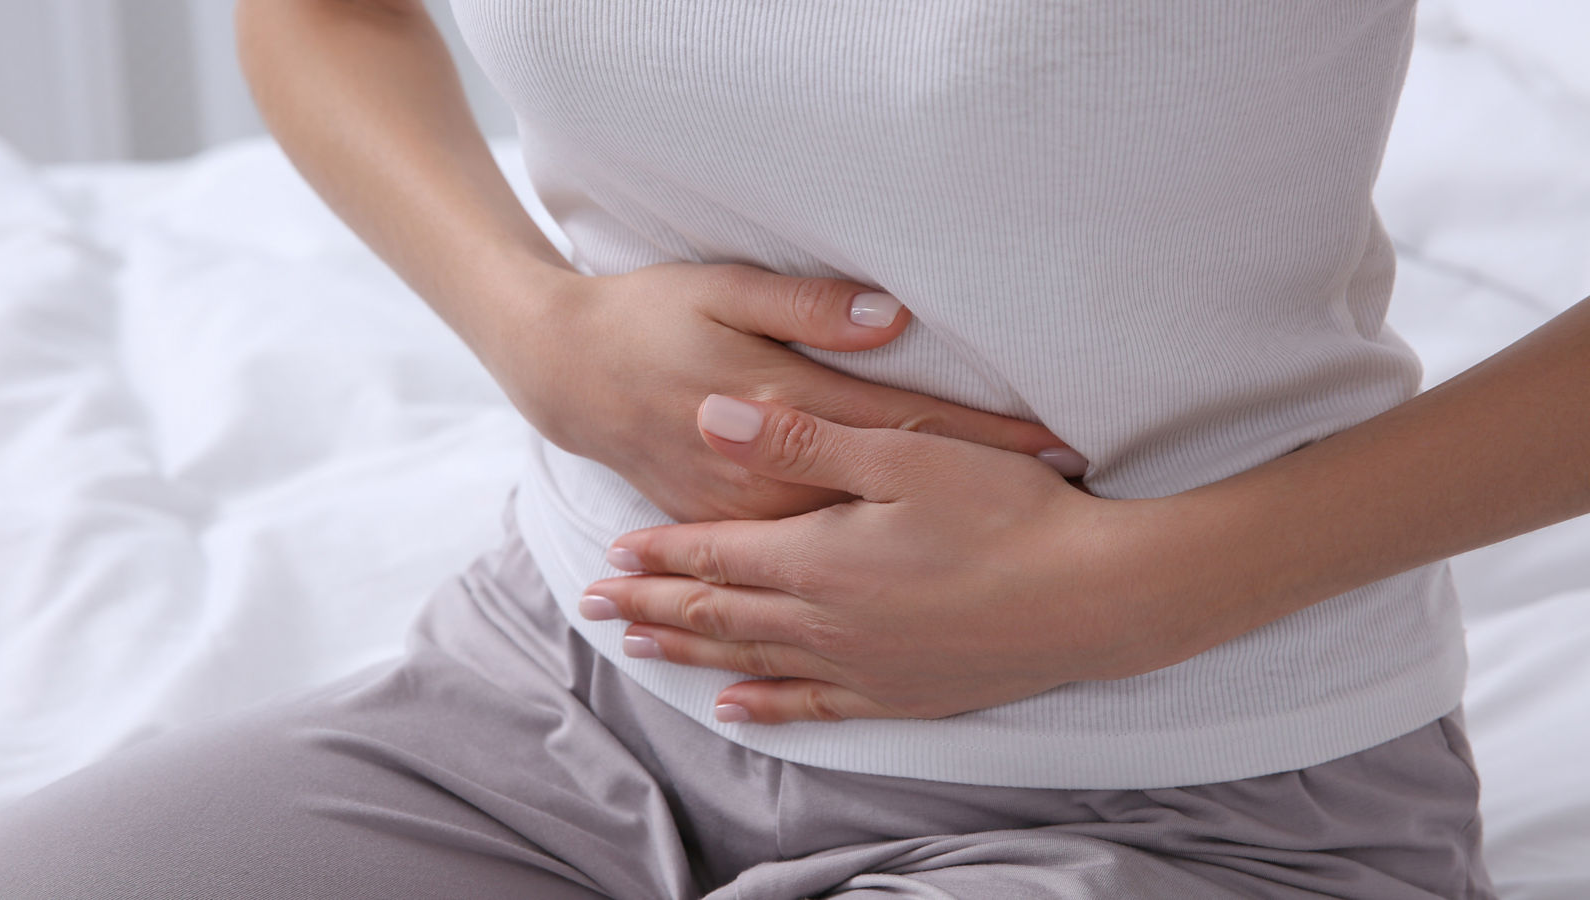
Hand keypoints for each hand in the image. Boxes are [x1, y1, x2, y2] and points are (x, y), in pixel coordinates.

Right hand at [488, 262, 1084, 522]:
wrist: (568, 373)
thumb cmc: (649, 319)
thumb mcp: (724, 290)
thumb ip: (809, 308)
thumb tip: (891, 320)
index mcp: (781, 404)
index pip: (907, 423)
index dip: (986, 435)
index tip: (1059, 446)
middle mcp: (768, 476)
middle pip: (892, 493)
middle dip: (977, 500)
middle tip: (1063, 509)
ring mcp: (745, 513)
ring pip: (854, 545)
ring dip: (932, 552)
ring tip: (1010, 572)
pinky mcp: (726, 529)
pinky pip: (801, 570)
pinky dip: (863, 572)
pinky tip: (907, 600)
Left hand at [581, 396, 1207, 723]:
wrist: (1095, 596)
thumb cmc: (1008, 513)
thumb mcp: (900, 455)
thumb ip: (797, 441)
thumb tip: (709, 417)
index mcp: (818, 558)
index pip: (715, 554)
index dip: (661, 551)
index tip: (613, 550)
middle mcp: (825, 621)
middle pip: (717, 610)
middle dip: (654, 602)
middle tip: (598, 604)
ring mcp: (862, 665)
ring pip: (750, 659)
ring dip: (690, 649)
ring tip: (641, 646)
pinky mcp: (900, 694)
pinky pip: (810, 706)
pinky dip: (764, 705)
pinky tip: (734, 705)